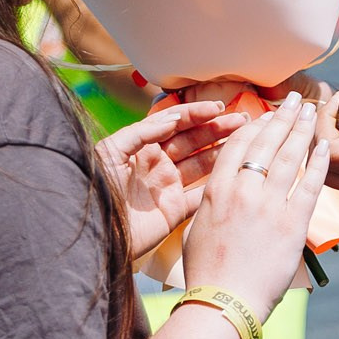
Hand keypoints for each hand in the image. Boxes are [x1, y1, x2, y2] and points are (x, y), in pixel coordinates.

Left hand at [95, 99, 245, 260]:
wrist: (93, 231)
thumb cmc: (96, 189)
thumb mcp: (112, 152)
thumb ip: (142, 132)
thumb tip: (172, 118)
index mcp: (142, 147)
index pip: (174, 124)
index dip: (196, 114)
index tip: (217, 107)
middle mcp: (158, 164)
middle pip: (193, 141)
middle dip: (217, 128)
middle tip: (241, 119)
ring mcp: (168, 187)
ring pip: (202, 164)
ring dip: (223, 150)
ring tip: (245, 138)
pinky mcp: (175, 211)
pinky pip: (202, 195)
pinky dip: (218, 185)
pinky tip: (235, 172)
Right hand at [179, 89, 333, 315]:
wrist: (225, 303)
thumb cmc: (207, 273)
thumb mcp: (197, 228)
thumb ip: (212, 203)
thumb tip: (224, 189)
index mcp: (216, 190)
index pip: (238, 144)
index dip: (255, 125)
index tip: (266, 114)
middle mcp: (243, 190)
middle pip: (267, 142)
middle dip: (283, 117)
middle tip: (295, 100)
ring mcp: (270, 205)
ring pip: (290, 156)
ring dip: (303, 130)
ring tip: (312, 111)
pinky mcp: (293, 223)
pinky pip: (311, 184)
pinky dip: (319, 162)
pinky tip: (326, 145)